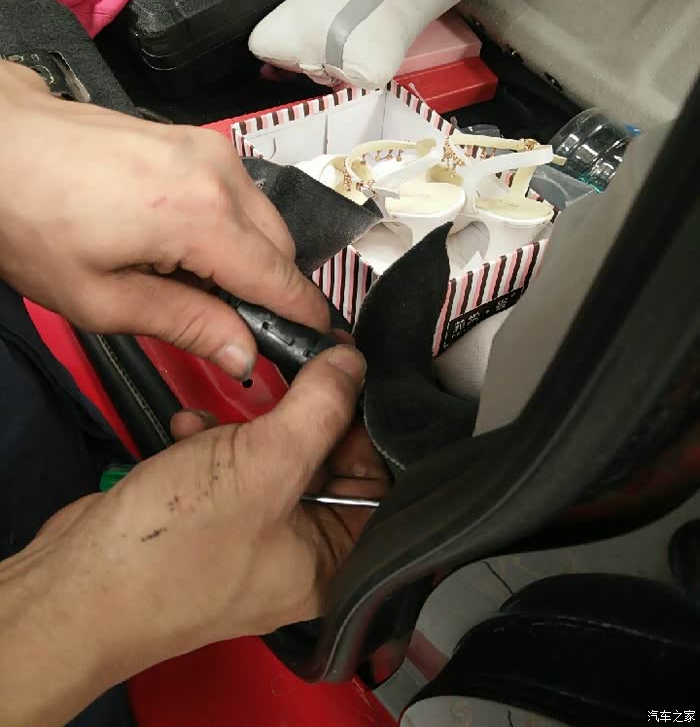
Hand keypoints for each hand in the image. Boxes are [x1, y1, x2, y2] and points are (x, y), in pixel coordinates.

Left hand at [0, 62, 328, 378]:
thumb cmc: (31, 222)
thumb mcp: (102, 299)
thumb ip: (187, 325)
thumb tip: (245, 354)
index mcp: (201, 215)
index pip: (280, 277)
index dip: (303, 316)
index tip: (316, 343)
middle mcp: (220, 173)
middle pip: (282, 247)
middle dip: (271, 290)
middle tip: (236, 327)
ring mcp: (211, 149)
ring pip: (265, 220)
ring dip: (250, 259)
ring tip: (197, 286)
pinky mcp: (197, 140)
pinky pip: (240, 196)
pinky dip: (232, 229)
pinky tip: (187, 248)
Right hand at [0, 345, 387, 725]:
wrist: (78, 582)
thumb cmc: (178, 544)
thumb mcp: (264, 465)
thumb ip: (319, 408)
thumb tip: (354, 361)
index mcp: (334, 560)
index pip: (379, 481)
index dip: (367, 424)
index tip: (353, 370)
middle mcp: (299, 551)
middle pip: (327, 462)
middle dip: (300, 418)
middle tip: (294, 370)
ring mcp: (249, 532)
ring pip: (272, 457)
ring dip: (248, 426)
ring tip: (226, 415)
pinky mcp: (208, 515)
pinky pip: (227, 466)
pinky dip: (211, 441)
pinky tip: (187, 429)